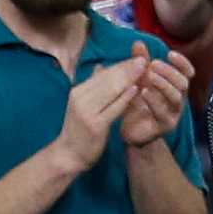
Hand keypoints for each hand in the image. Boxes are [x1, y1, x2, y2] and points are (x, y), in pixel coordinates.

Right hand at [53, 50, 143, 170]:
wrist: (69, 155)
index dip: (120, 65)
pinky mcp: (96, 125)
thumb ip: (92, 86)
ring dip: (129, 78)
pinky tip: (136, 90)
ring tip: (143, 69)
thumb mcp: (82, 105)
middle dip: (126, 68)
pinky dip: (125, 98)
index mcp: (77, 92)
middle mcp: (80, 99)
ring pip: (111, 91)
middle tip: (143, 59)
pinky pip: (114, 108)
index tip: (135, 57)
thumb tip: (99, 66)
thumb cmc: (78, 130)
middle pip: (107, 80)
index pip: (102, 74)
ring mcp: (87, 112)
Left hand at [120, 46, 193, 146]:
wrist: (130, 133)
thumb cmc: (136, 105)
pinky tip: (144, 93)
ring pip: (176, 97)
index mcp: (175, 87)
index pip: (186, 72)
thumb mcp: (137, 81)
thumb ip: (139, 63)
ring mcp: (174, 113)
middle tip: (153, 64)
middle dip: (169, 71)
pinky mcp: (166, 126)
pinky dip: (154, 101)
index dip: (182, 62)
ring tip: (149, 76)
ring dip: (163, 84)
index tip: (170, 53)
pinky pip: (163, 113)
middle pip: (183, 82)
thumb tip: (138, 42)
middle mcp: (178, 99)